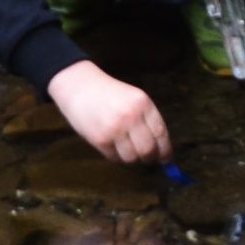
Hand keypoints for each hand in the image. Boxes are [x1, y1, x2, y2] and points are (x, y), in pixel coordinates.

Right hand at [44, 61, 169, 166]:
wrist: (78, 85)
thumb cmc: (108, 93)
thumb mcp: (132, 98)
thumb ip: (146, 119)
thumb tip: (160, 149)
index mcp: (143, 103)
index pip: (161, 133)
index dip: (165, 150)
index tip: (165, 159)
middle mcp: (131, 116)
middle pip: (148, 150)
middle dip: (149, 158)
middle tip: (146, 158)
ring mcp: (115, 128)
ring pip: (132, 158)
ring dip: (131, 158)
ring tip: (124, 147)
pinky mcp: (100, 139)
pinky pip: (115, 158)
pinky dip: (116, 156)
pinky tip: (111, 144)